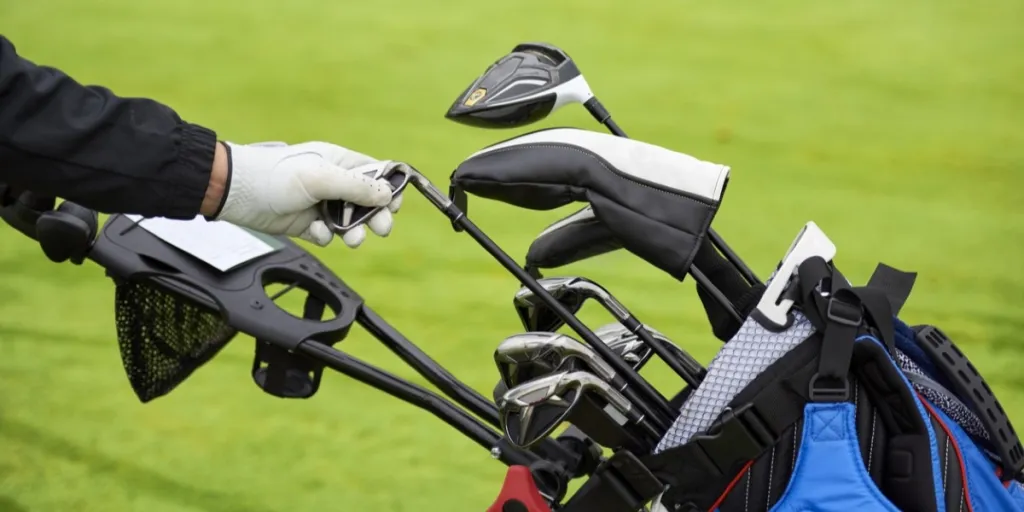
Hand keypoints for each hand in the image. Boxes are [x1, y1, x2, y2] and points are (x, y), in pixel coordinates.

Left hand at [203, 141, 402, 246]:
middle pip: (368, 201)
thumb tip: (387, 195)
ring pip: (350, 222)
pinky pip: (328, 235)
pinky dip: (326, 237)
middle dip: (376, 216)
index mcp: (339, 162)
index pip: (376, 173)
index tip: (394, 204)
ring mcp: (320, 203)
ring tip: (352, 239)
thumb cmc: (275, 175)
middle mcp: (333, 182)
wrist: (236, 193)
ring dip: (355, 232)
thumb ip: (356, 186)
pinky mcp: (307, 224)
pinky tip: (316, 232)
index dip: (389, 188)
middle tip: (380, 228)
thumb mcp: (320, 177)